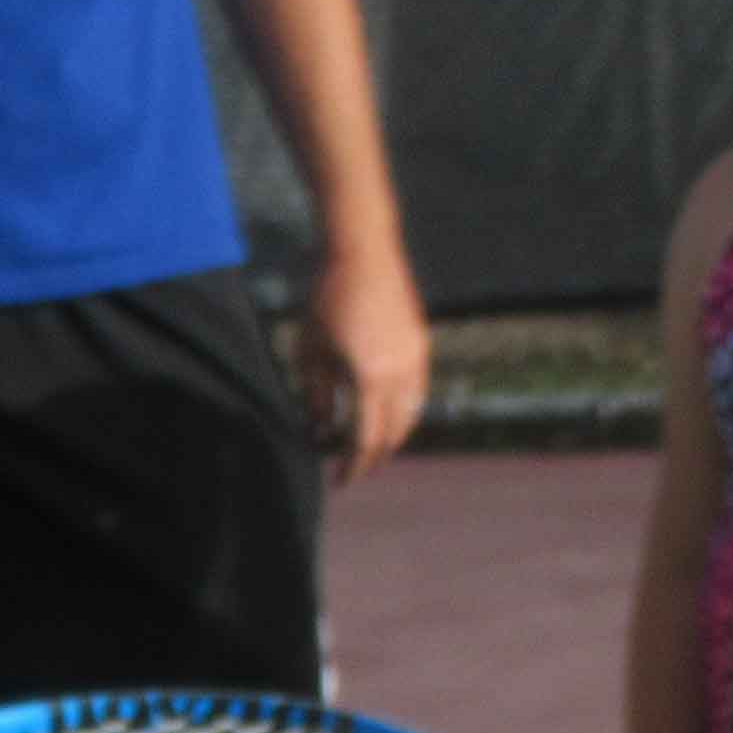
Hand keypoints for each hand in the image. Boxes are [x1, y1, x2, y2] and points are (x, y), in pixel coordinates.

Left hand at [298, 243, 429, 483]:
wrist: (364, 252)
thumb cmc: (328, 299)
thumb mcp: (311, 352)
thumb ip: (316, 396)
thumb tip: (319, 430)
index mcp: (370, 378)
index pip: (365, 439)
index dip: (353, 465)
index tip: (340, 480)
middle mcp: (401, 373)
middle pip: (393, 433)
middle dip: (373, 457)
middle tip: (354, 469)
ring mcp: (416, 358)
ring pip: (411, 414)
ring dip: (392, 436)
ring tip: (370, 447)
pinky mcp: (421, 345)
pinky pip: (418, 391)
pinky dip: (404, 411)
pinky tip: (386, 413)